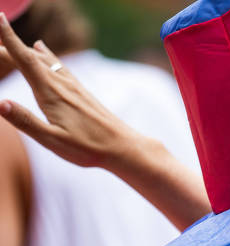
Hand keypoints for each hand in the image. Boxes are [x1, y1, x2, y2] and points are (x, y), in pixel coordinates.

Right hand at [0, 12, 209, 229]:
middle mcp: (61, 84)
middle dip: (10, 48)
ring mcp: (73, 86)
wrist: (123, 146)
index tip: (0, 18)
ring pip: (45, 60)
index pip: (25, 60)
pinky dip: (45, 55)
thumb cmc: (88, 148)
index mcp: (50, 93)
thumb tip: (1, 103)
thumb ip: (26, 122)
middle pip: (31, 58)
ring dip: (25, 50)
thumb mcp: (53, 140)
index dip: (9, 39)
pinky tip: (43, 51)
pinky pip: (58, 66)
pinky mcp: (81, 91)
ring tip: (11, 40)